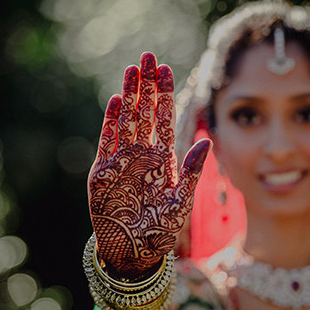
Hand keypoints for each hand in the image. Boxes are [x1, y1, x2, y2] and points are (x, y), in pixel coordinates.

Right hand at [88, 52, 210, 280]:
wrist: (132, 253)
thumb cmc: (159, 231)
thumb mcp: (181, 201)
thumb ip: (193, 171)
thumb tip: (208, 140)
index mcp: (163, 159)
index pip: (164, 119)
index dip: (165, 95)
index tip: (168, 70)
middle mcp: (142, 155)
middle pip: (145, 112)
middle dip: (147, 85)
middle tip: (149, 56)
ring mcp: (121, 161)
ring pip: (127, 120)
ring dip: (130, 95)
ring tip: (133, 69)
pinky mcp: (102, 172)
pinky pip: (107, 142)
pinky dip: (111, 122)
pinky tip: (116, 101)